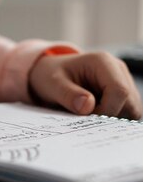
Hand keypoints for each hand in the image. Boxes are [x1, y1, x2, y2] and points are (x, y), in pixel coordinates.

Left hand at [28, 51, 142, 118]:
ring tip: (89, 115)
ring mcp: (123, 81)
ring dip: (112, 118)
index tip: (86, 118)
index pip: (120, 91)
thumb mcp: (53, 85)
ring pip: (131, 110)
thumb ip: (68, 95)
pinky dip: (112, 118)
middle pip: (130, 102)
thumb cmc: (51, 76)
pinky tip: (94, 115)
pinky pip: (126, 112)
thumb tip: (87, 107)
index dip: (106, 110)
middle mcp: (118, 70)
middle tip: (87, 119)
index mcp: (103, 62)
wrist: (50, 73)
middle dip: (110, 116)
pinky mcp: (122, 94)